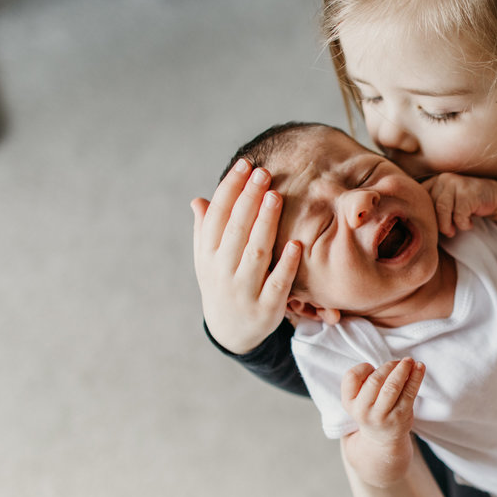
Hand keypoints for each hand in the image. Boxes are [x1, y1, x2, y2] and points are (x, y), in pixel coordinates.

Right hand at [191, 160, 299, 354]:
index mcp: (207, 254)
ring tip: (276, 196)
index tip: (245, 165)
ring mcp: (243, 290)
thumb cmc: (223, 283)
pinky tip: (297, 244)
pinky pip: (277, 283)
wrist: (231, 331)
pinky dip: (286, 264)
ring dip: (266, 223)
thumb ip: (206, 230)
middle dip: (249, 198)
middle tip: (264, 172)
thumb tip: (199, 200)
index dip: (230, 188)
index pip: (217, 215)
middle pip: (236, 229)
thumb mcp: (208, 260)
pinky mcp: (266, 308)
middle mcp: (222, 271)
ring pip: (256, 252)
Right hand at [342, 358, 425, 485]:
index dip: (363, 367)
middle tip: (399, 361)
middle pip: (374, 381)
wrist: (381, 441)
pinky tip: (420, 367)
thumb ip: (365, 382)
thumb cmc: (371, 411)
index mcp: (349, 402)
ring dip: (402, 370)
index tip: (372, 367)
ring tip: (409, 361)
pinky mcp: (401, 417)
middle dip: (388, 366)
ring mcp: (383, 416)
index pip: (352, 377)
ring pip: (392, 387)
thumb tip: (392, 363)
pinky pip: (410, 393)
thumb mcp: (358, 399)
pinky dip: (416, 377)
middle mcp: (363, 411)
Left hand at [421, 173, 496, 237]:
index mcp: (434, 181)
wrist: (493, 196)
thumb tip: (419, 228)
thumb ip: (433, 209)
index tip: (434, 227)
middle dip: (438, 224)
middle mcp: (443, 179)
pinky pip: (459, 215)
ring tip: (454, 230)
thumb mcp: (447, 203)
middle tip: (447, 231)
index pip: (421, 201)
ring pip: (442, 210)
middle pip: (431, 206)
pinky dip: (463, 225)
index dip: (425, 217)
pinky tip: (469, 223)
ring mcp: (456, 183)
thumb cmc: (466, 204)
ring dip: (447, 226)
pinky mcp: (468, 192)